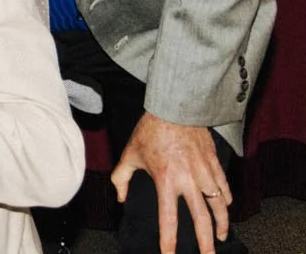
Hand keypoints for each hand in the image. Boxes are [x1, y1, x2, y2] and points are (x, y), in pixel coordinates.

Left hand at [112, 112, 230, 253]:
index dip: (169, 239)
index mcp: (165, 179)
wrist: (174, 107)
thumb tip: (121, 199)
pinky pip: (224, 188)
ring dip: (222, 224)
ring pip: (220, 205)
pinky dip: (226, 201)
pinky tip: (225, 208)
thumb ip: (121, 178)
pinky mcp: (215, 163)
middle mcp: (188, 179)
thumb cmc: (149, 131)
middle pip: (202, 218)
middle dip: (206, 242)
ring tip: (221, 237)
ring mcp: (205, 172)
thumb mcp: (130, 154)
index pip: (168, 217)